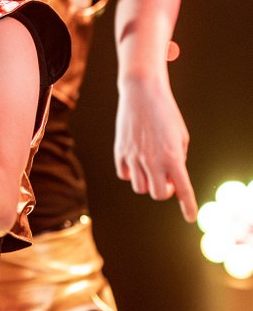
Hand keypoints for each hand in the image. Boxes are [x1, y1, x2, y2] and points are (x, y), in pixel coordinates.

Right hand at [114, 74, 195, 220]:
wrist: (142, 94)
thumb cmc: (166, 114)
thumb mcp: (181, 137)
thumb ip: (178, 160)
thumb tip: (170, 178)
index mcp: (173, 157)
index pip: (183, 191)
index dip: (188, 207)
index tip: (190, 217)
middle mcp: (153, 161)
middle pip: (158, 194)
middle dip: (164, 190)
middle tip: (167, 178)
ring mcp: (134, 157)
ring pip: (140, 187)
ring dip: (147, 182)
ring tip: (151, 167)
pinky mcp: (120, 152)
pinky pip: (124, 174)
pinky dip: (131, 173)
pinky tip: (136, 161)